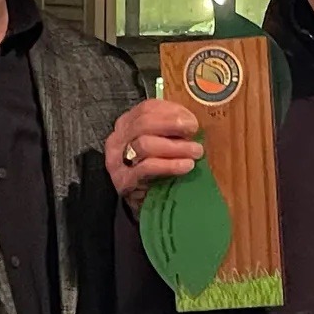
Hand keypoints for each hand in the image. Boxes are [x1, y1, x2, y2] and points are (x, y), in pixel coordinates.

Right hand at [106, 99, 203, 214]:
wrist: (144, 205)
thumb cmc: (157, 170)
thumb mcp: (161, 144)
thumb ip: (170, 130)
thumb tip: (191, 122)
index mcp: (127, 125)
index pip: (146, 109)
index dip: (171, 111)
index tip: (191, 121)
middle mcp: (118, 139)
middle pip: (144, 123)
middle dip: (173, 125)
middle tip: (194, 131)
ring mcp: (118, 161)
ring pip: (144, 144)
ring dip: (175, 147)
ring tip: (196, 152)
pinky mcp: (124, 181)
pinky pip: (147, 167)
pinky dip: (170, 165)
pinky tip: (186, 166)